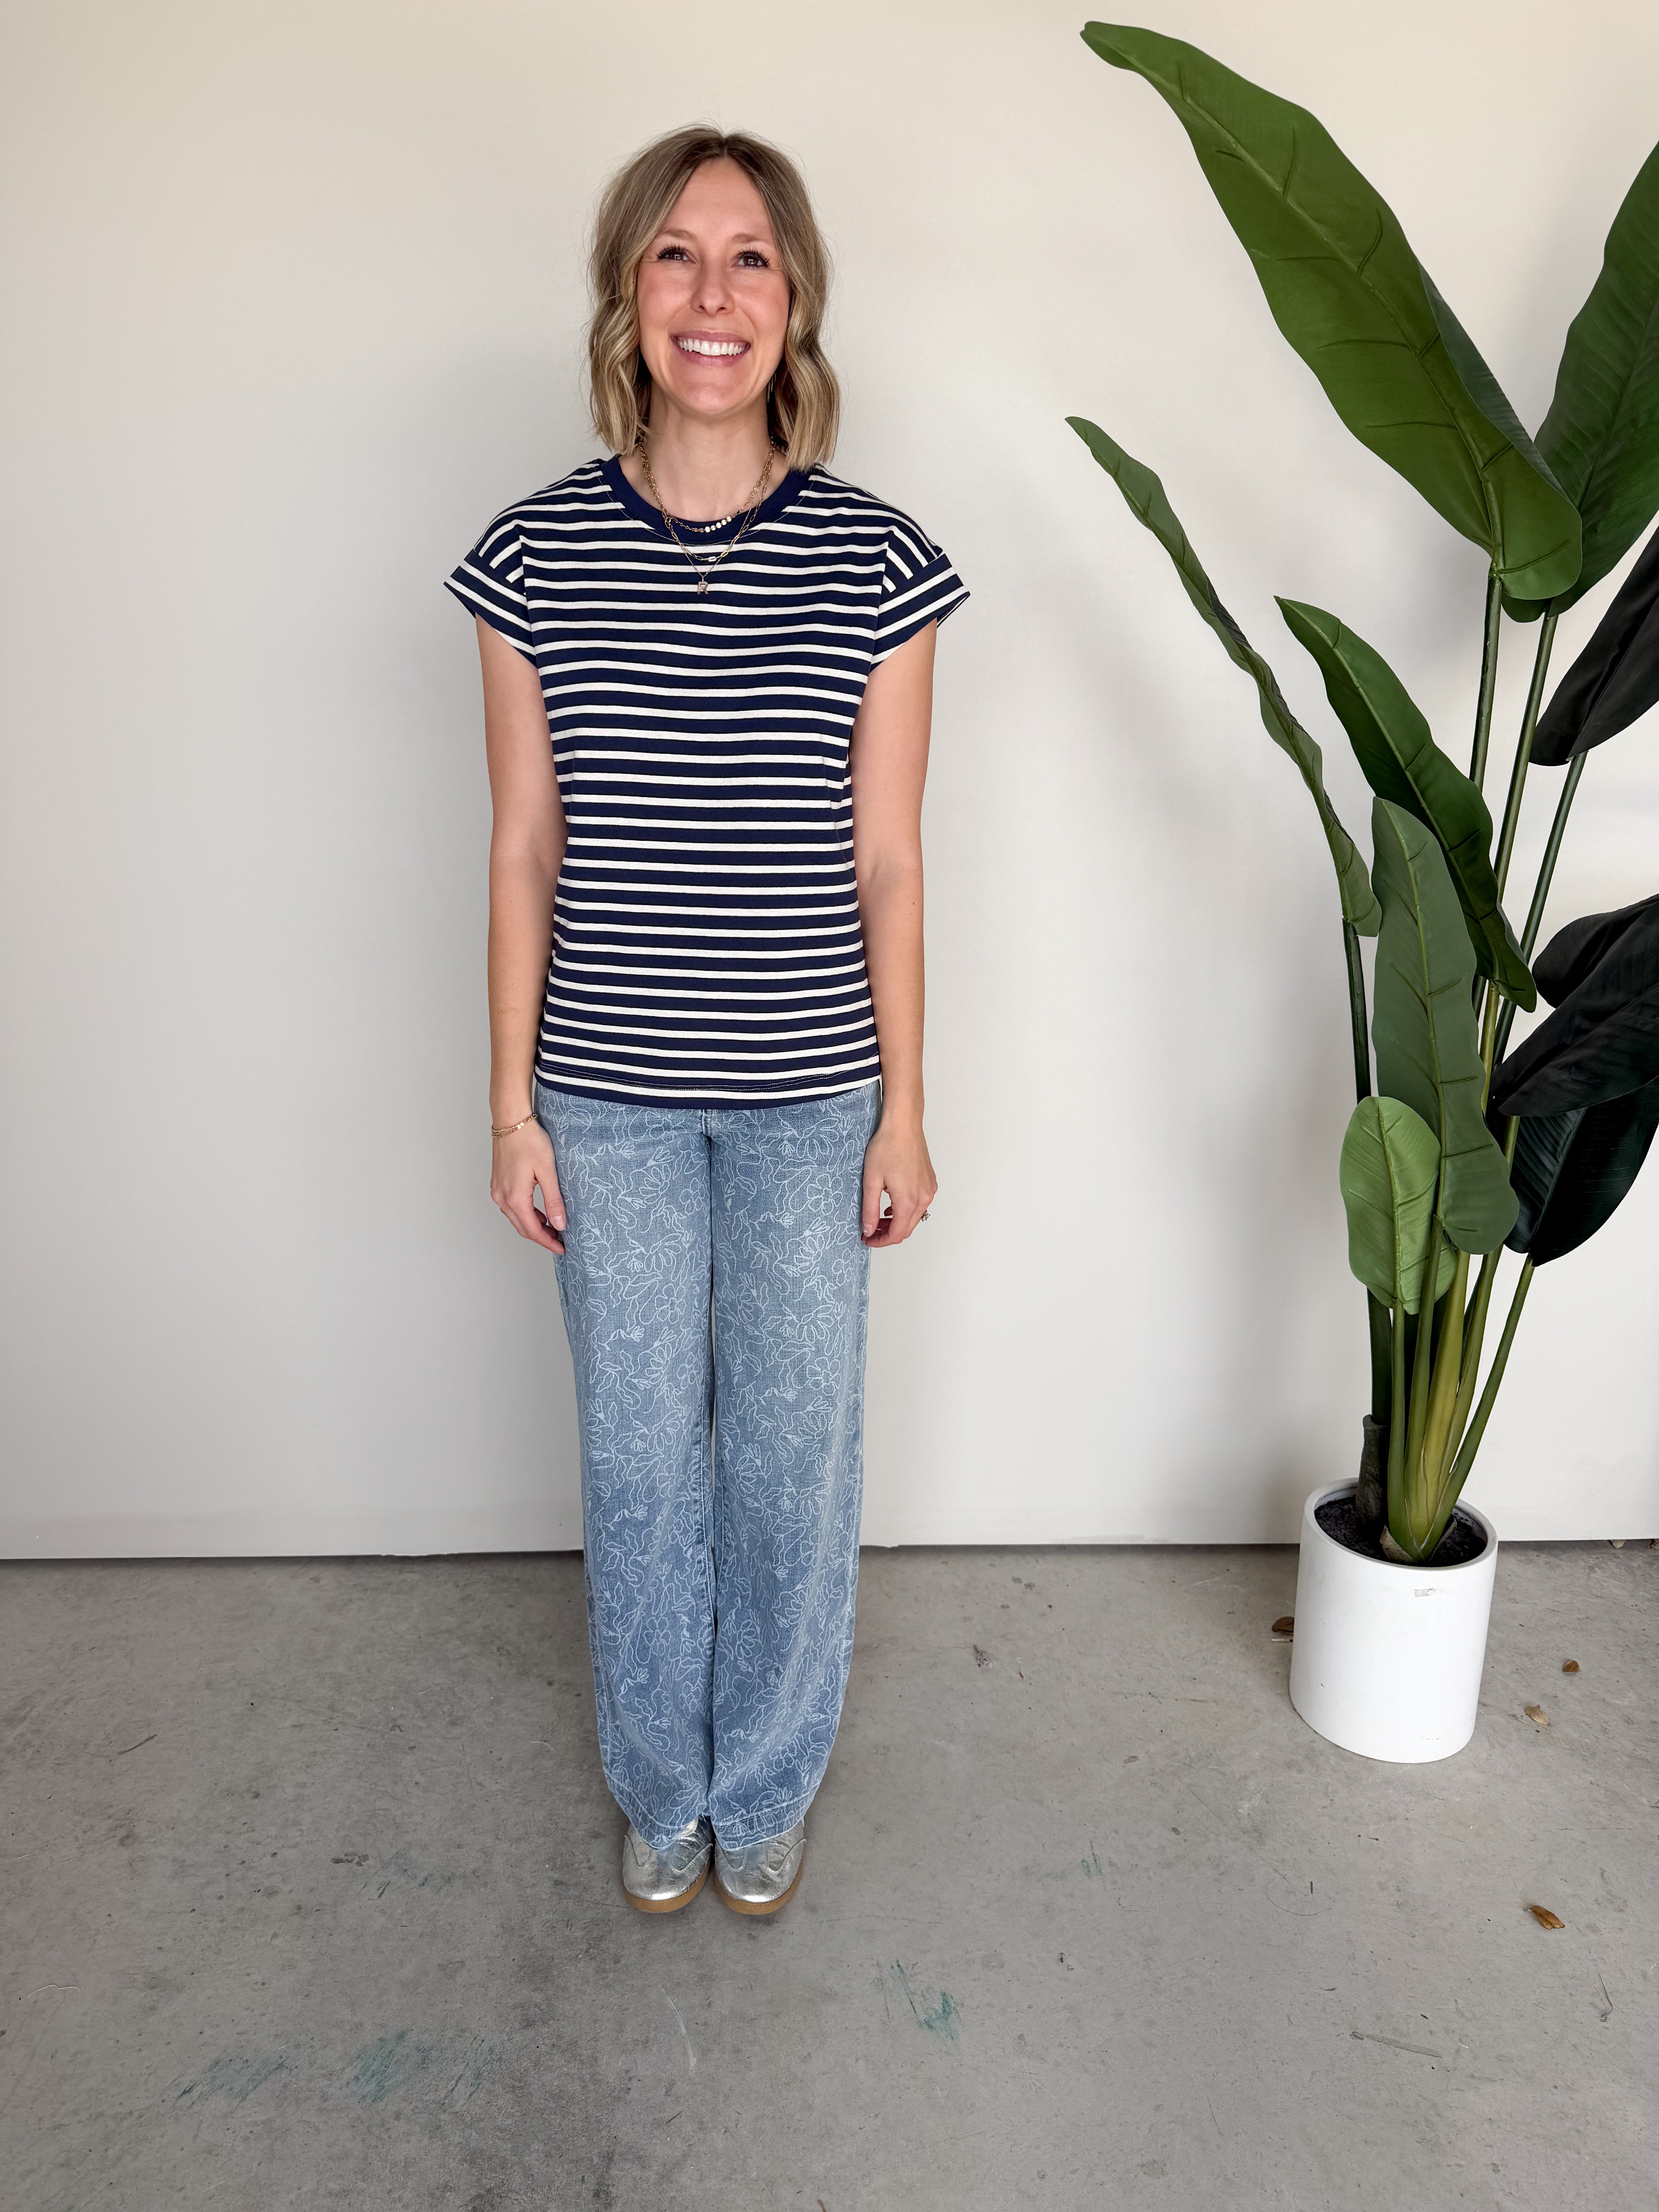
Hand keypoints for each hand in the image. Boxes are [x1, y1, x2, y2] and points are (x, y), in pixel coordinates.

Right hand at [490, 1119, 565, 1253]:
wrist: (511, 1121)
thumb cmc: (529, 1141)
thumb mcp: (547, 1172)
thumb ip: (553, 1200)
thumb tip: (559, 1224)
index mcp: (515, 1197)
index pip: (532, 1230)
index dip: (548, 1242)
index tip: (562, 1249)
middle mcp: (502, 1197)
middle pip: (522, 1227)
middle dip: (541, 1237)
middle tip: (560, 1241)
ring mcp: (497, 1190)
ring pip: (516, 1218)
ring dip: (533, 1226)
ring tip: (553, 1228)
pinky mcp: (498, 1183)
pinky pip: (511, 1207)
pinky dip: (525, 1214)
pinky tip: (538, 1212)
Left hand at [860, 1110, 936, 1247]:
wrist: (903, 1124)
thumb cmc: (886, 1147)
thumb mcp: (871, 1180)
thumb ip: (869, 1209)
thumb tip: (868, 1230)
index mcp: (908, 1200)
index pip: (897, 1234)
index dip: (880, 1241)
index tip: (866, 1238)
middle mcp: (923, 1198)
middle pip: (907, 1229)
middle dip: (888, 1234)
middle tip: (869, 1230)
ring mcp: (929, 1190)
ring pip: (914, 1218)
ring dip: (897, 1222)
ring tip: (878, 1217)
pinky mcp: (930, 1182)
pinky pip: (919, 1205)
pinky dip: (906, 1210)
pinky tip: (891, 1204)